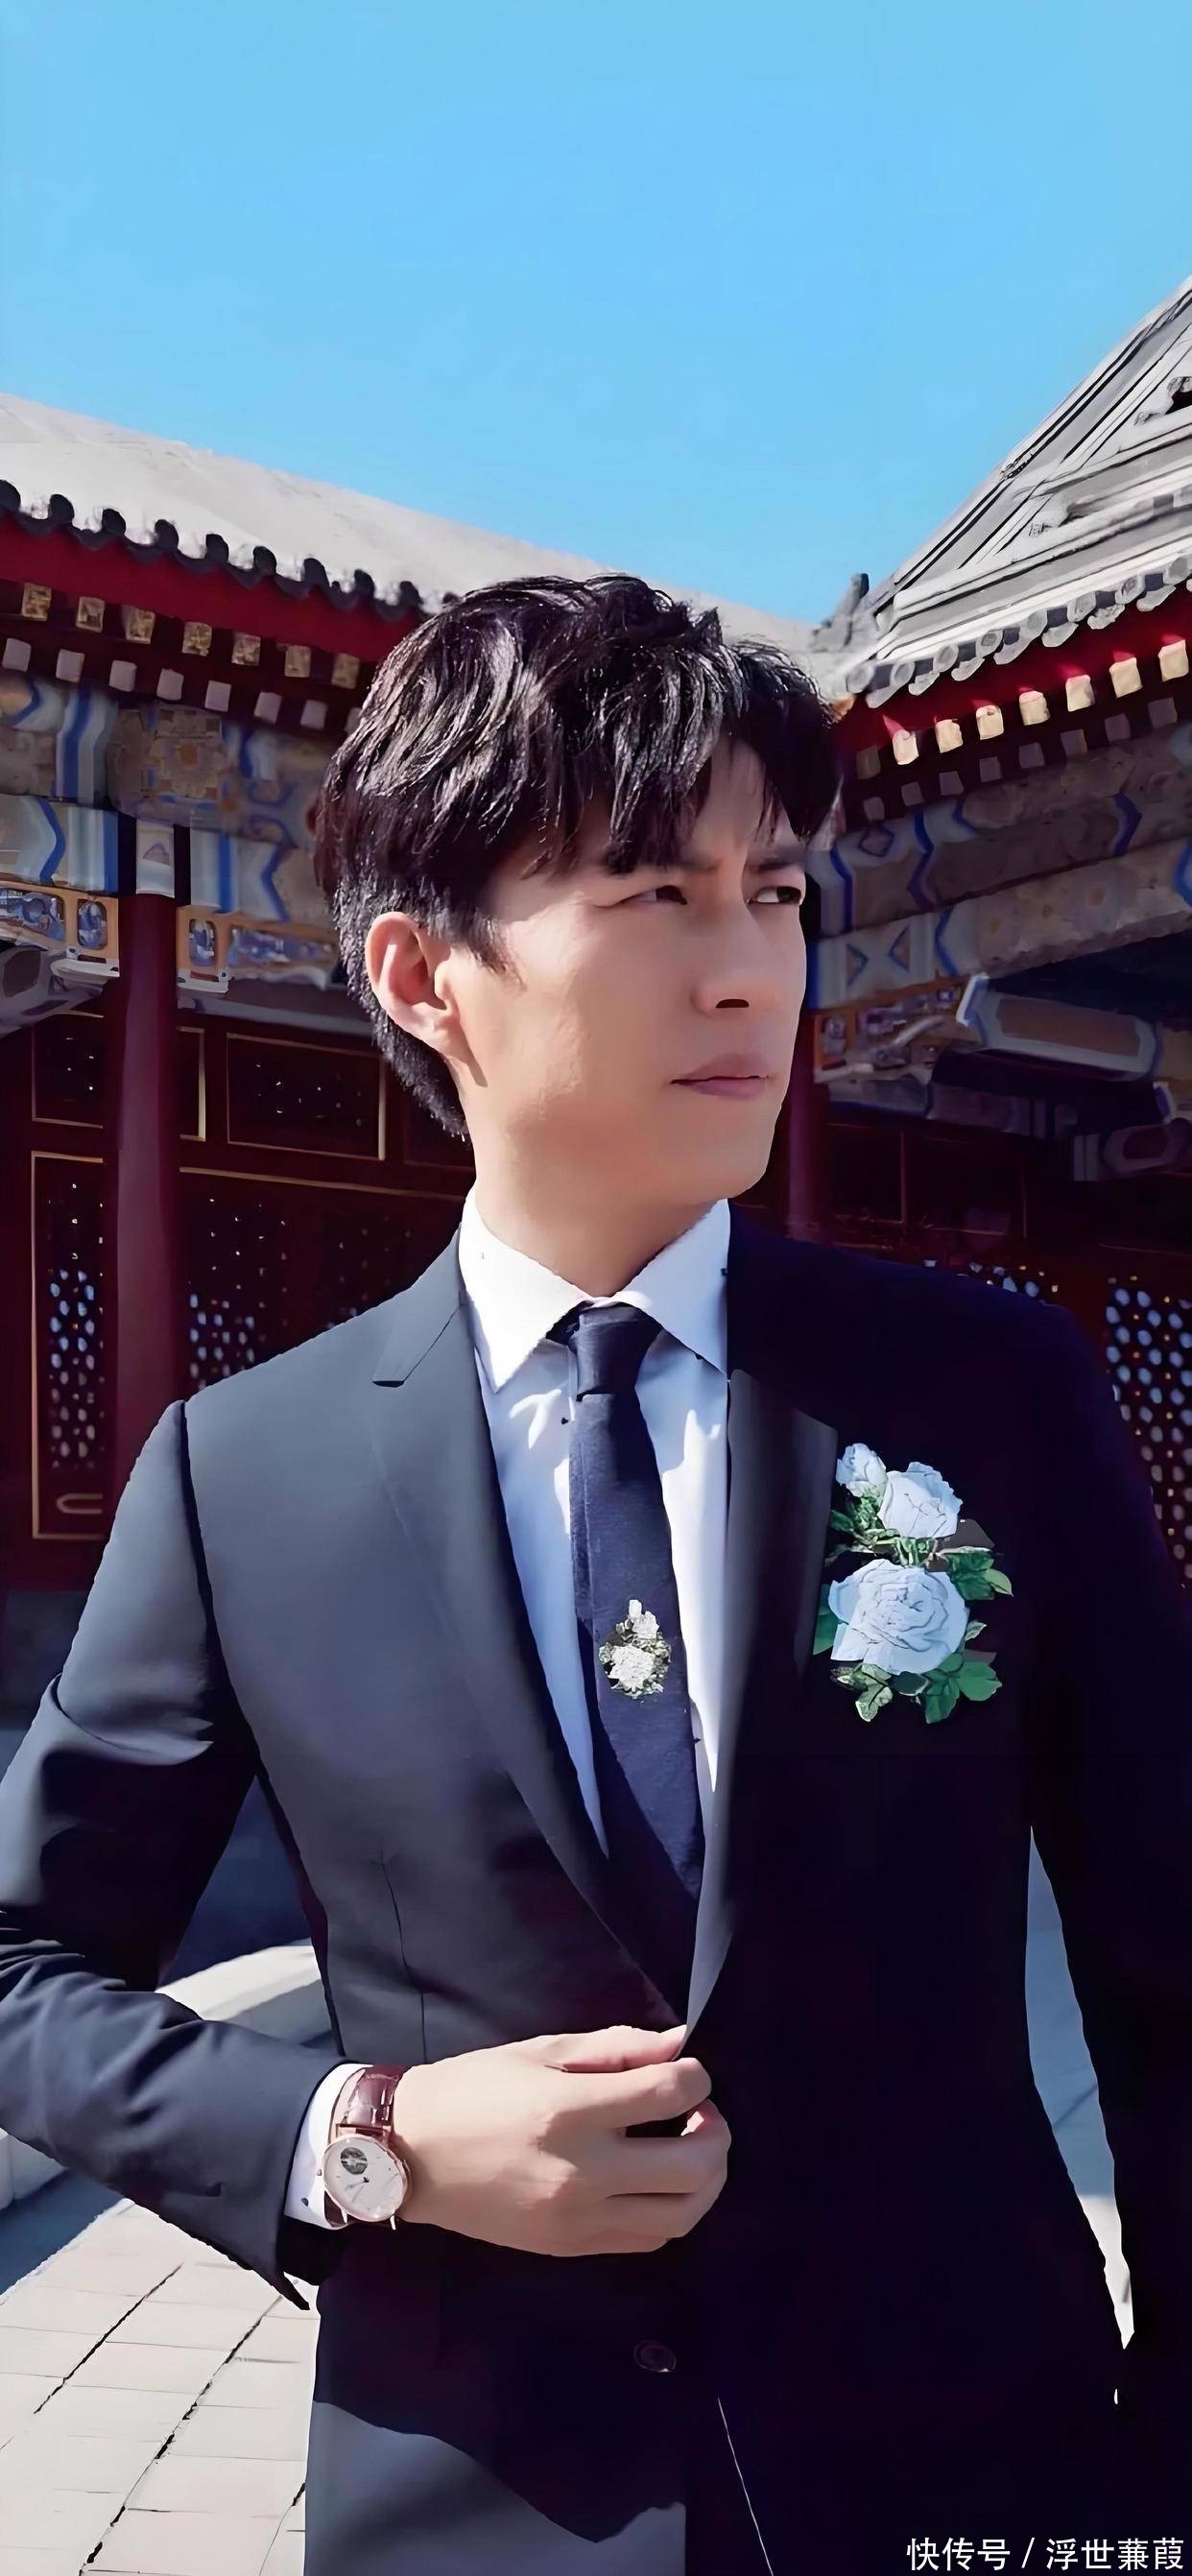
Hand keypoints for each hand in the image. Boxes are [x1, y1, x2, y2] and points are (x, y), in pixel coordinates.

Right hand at [390, 2022, 730, 2256]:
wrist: (409, 2157)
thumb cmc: (471, 2090)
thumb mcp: (539, 2051)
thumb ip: (615, 2048)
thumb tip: (678, 2045)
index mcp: (569, 2111)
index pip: (670, 2094)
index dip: (696, 2076)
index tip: (687, 2069)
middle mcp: (582, 2172)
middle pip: (694, 2165)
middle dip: (716, 2131)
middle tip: (699, 2111)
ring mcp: (580, 2218)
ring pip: (683, 2214)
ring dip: (706, 2178)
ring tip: (689, 2148)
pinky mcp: (573, 2247)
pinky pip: (648, 2237)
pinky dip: (670, 2209)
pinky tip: (656, 2181)